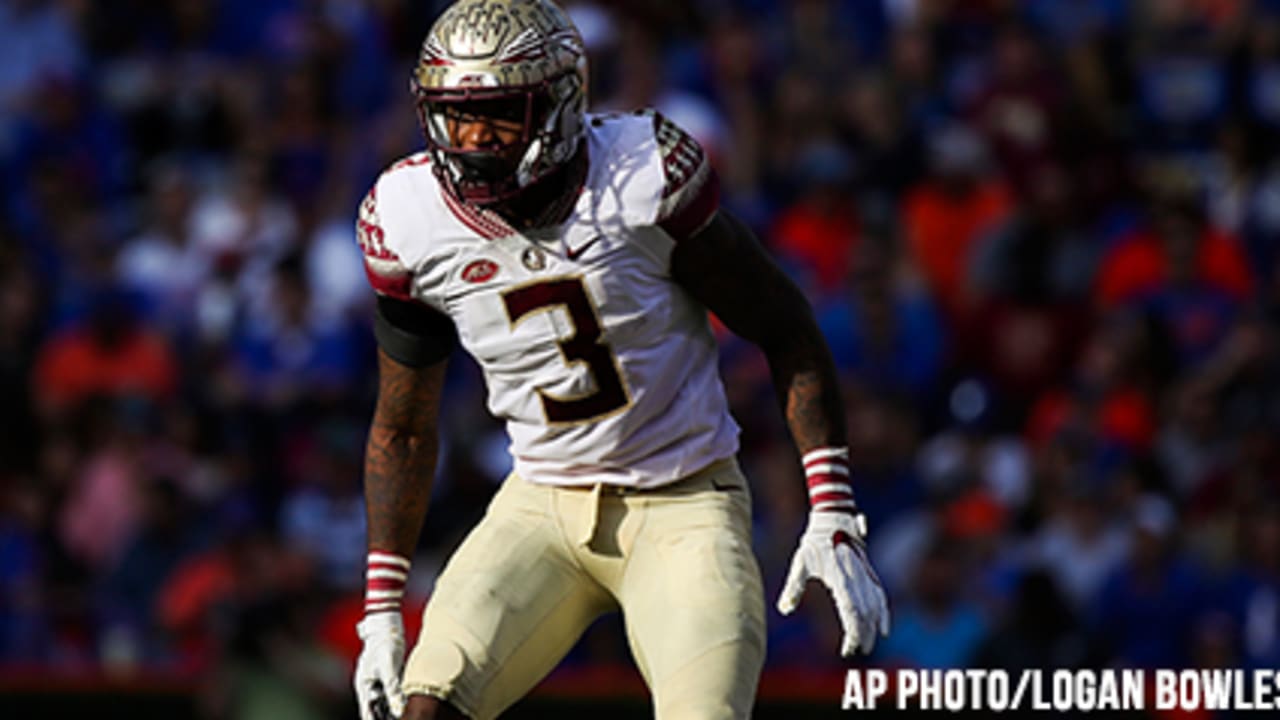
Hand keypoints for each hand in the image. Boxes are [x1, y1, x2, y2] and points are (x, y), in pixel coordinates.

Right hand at [355, 611, 406, 719]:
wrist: (388, 628)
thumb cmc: (384, 645)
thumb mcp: (388, 667)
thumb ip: (392, 688)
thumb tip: (398, 710)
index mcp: (364, 686)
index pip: (367, 712)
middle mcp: (369, 686)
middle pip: (375, 709)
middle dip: (384, 717)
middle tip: (400, 719)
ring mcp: (378, 682)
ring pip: (384, 702)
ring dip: (392, 710)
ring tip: (405, 716)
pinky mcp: (388, 677)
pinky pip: (392, 693)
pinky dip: (398, 700)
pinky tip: (407, 705)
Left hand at [777, 511, 890, 655]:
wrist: (834, 516)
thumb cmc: (814, 541)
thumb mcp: (800, 562)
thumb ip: (793, 587)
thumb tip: (784, 610)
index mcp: (840, 577)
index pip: (851, 611)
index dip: (852, 633)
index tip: (847, 649)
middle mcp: (856, 578)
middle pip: (865, 613)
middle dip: (862, 635)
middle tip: (855, 651)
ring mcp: (865, 574)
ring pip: (875, 606)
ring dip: (873, 628)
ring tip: (867, 645)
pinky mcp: (869, 572)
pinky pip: (880, 596)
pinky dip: (884, 613)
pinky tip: (883, 628)